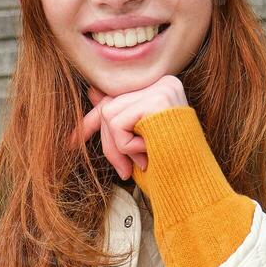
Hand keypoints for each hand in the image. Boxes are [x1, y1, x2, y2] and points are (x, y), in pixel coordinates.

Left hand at [67, 75, 188, 179]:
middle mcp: (163, 82)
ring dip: (119, 147)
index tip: (71, 141)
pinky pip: (118, 124)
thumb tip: (92, 92)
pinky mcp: (157, 100)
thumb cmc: (170, 167)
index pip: (117, 101)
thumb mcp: (138, 142)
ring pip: (109, 115)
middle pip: (109, 107)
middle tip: (124, 172)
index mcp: (161, 89)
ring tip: (143, 159)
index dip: (91, 123)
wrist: (193, 184)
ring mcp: (161, 88)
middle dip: (109, 145)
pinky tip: (148, 152)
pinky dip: (126, 146)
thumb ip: (118, 117)